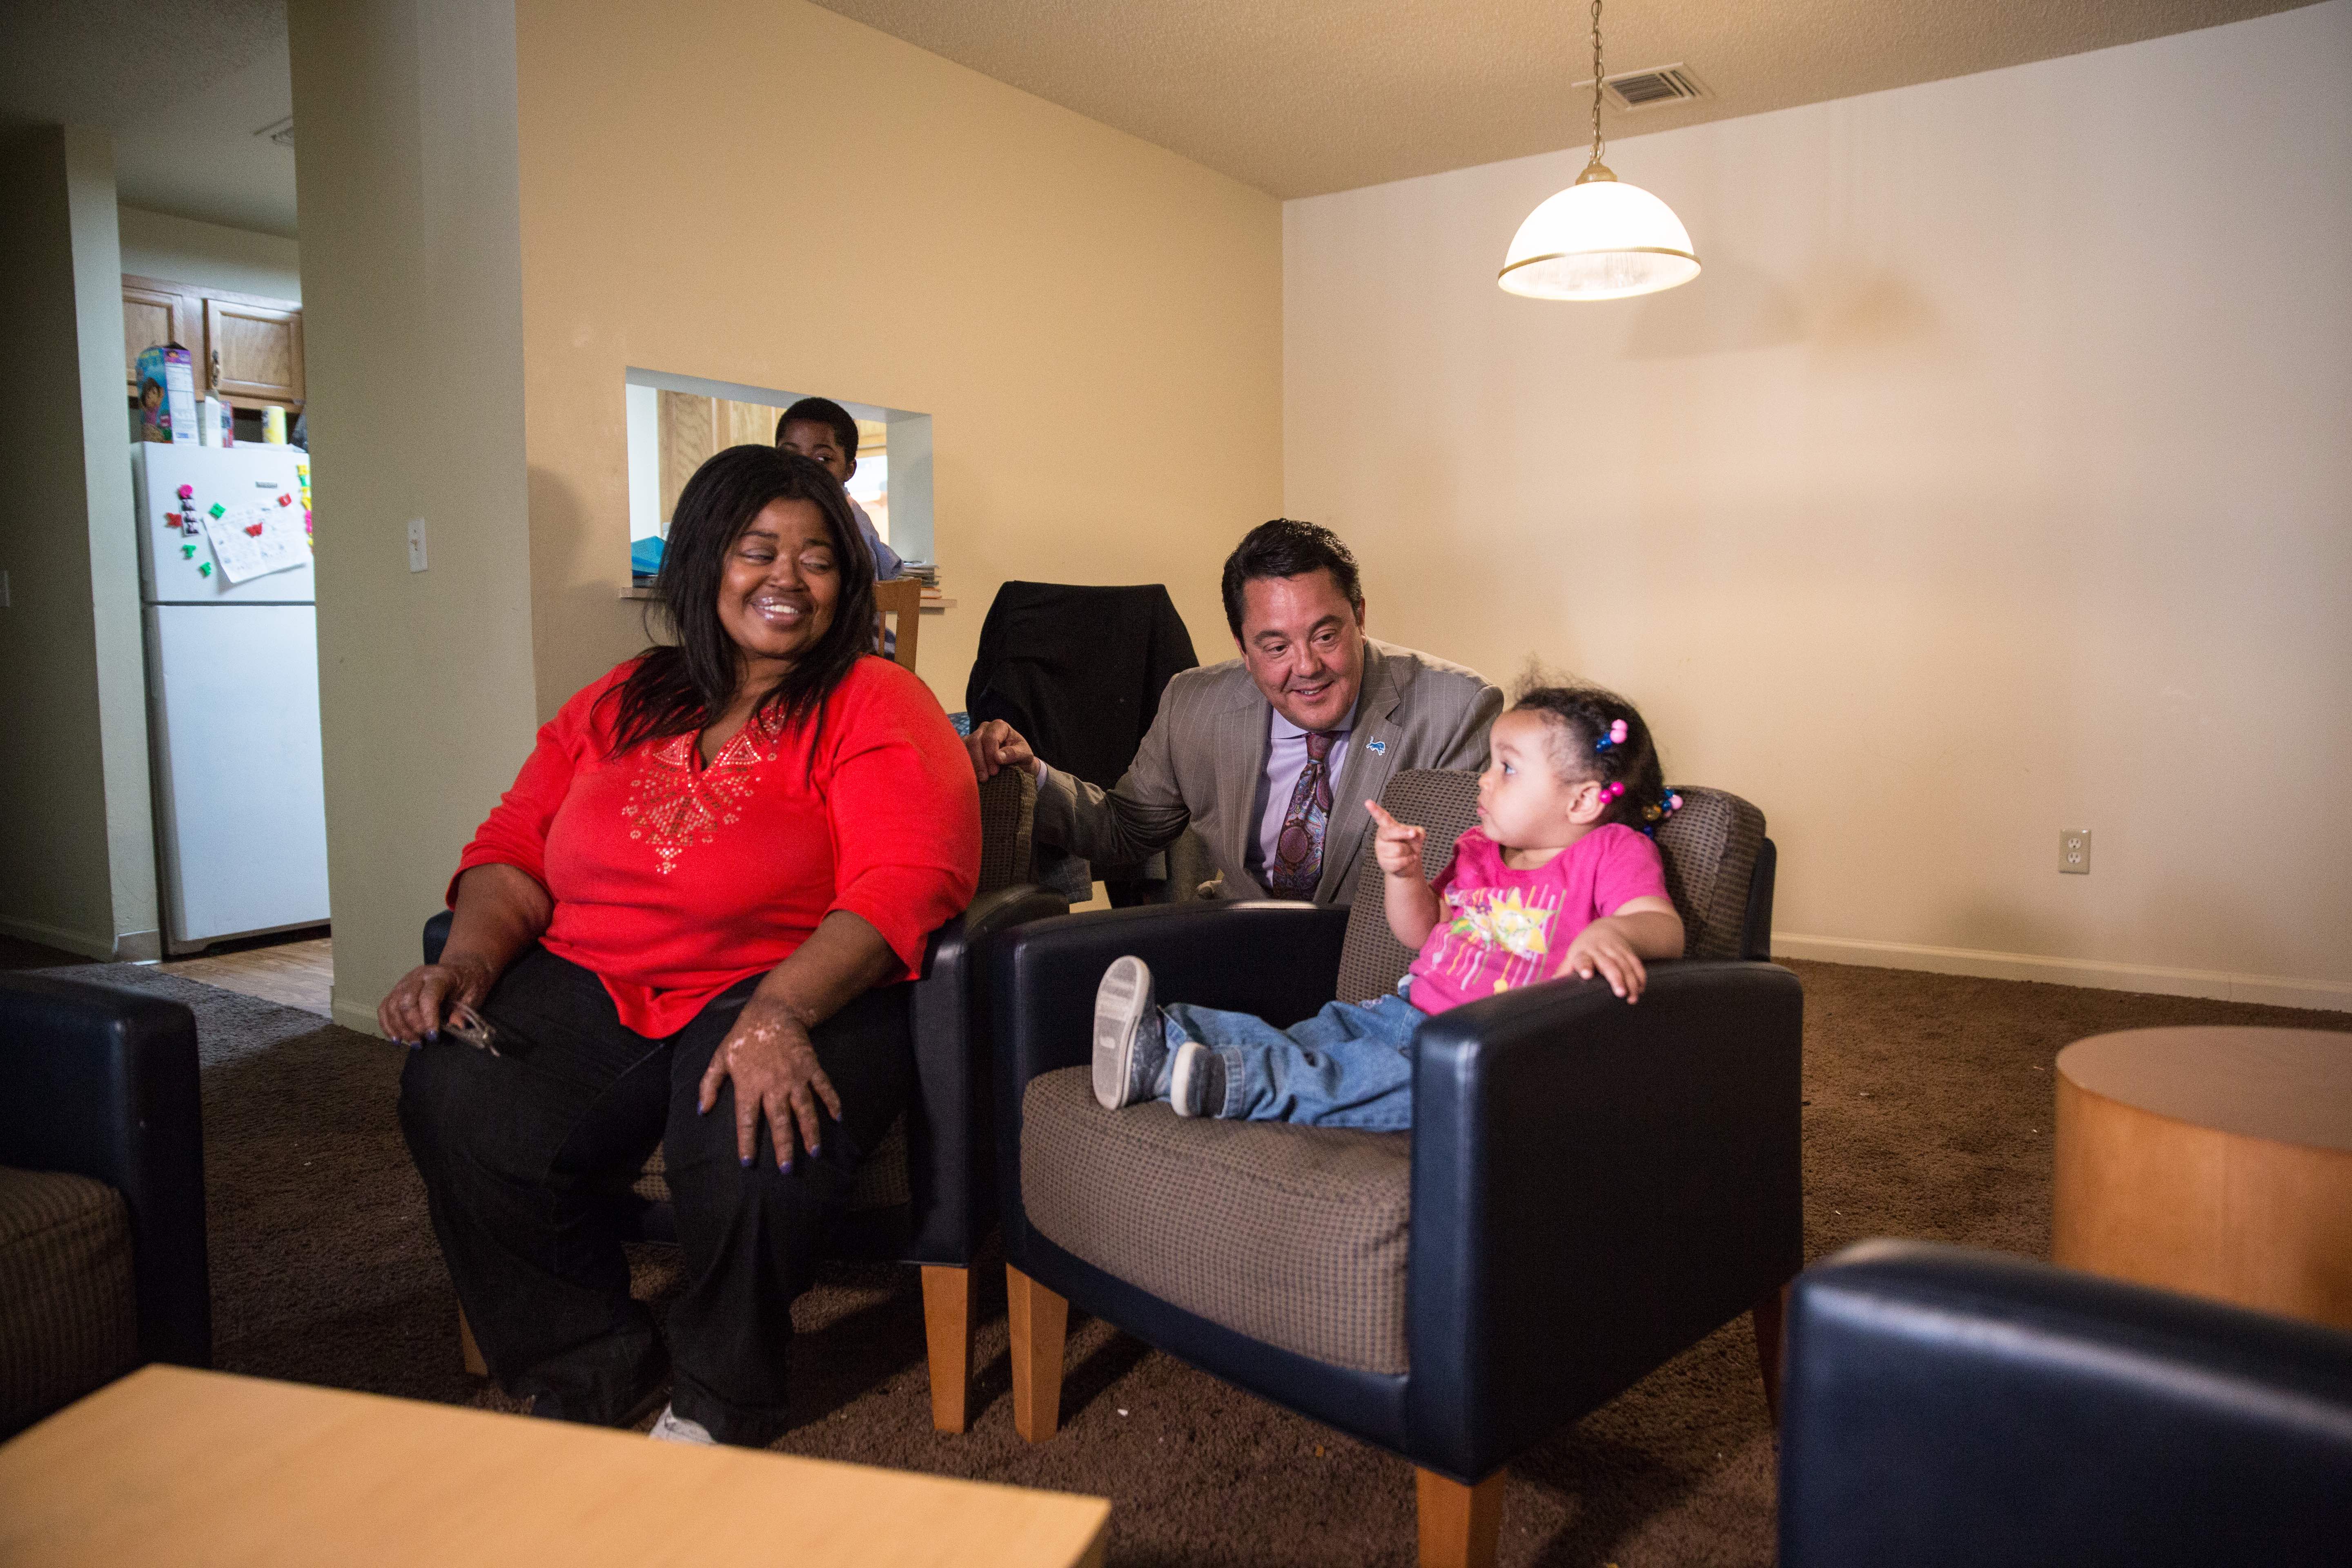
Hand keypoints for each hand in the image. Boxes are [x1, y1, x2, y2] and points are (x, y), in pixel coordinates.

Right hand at [379, 955, 498, 1046]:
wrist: (462, 969)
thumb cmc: (468, 981)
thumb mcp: (474, 995)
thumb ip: (464, 1011)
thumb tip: (457, 1026)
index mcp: (439, 976)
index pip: (428, 997)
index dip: (428, 1018)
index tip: (433, 1036)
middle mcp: (418, 977)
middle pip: (406, 1002)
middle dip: (413, 1026)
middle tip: (423, 1041)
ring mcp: (405, 983)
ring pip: (392, 1006)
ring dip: (400, 1029)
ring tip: (414, 1043)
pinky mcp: (397, 991)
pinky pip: (385, 1008)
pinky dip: (388, 1025)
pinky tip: (397, 1038)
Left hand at [698, 996, 844, 1169]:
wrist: (772, 1011)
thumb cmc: (743, 1037)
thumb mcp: (720, 1058)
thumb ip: (709, 1084)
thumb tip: (701, 1110)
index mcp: (748, 1084)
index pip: (747, 1119)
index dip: (747, 1142)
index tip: (748, 1162)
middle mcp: (773, 1084)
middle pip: (779, 1120)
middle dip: (784, 1146)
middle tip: (787, 1169)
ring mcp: (794, 1077)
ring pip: (804, 1109)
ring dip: (810, 1131)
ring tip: (815, 1152)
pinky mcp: (810, 1067)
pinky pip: (823, 1087)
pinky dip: (832, 1102)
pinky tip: (838, 1118)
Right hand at [965, 719, 1034, 781]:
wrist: (1016, 764)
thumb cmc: (1021, 757)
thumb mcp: (1025, 755)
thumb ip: (1014, 754)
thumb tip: (998, 757)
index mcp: (999, 726)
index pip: (990, 738)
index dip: (990, 755)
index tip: (994, 771)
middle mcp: (985, 728)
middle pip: (975, 741)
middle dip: (980, 761)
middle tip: (985, 778)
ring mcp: (974, 736)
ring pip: (965, 746)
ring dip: (971, 764)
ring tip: (978, 779)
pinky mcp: (966, 746)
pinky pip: (959, 752)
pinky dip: (963, 764)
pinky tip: (970, 775)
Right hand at [1364, 799, 1426, 877]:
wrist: (1409, 864)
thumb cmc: (1410, 845)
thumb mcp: (1417, 835)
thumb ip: (1418, 831)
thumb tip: (1415, 834)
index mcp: (1388, 826)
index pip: (1381, 817)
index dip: (1375, 810)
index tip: (1368, 802)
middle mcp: (1382, 837)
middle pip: (1391, 832)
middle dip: (1403, 833)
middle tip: (1413, 834)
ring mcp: (1381, 850)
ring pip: (1398, 849)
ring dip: (1408, 852)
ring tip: (1407, 852)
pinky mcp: (1383, 863)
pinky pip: (1399, 861)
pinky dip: (1408, 861)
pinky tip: (1408, 859)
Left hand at [1558, 918, 1649, 1001]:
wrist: (1607, 927)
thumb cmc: (1585, 947)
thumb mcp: (1573, 955)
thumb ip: (1565, 969)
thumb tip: (1552, 984)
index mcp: (1583, 952)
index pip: (1583, 959)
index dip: (1585, 966)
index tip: (1586, 975)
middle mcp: (1600, 950)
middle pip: (1609, 964)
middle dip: (1616, 978)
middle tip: (1620, 993)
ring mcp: (1616, 950)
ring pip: (1625, 966)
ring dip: (1631, 982)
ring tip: (1632, 998)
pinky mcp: (1628, 952)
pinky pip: (1636, 964)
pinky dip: (1640, 976)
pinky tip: (1640, 989)